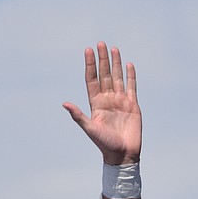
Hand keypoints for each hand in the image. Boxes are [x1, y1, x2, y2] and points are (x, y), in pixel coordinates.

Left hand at [63, 42, 141, 165]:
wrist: (123, 155)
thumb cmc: (105, 144)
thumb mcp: (90, 129)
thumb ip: (78, 115)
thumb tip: (64, 104)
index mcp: (96, 104)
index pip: (92, 79)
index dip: (90, 65)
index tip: (87, 50)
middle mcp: (107, 100)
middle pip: (104, 75)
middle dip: (102, 59)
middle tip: (100, 43)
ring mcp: (120, 101)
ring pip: (117, 77)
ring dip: (115, 63)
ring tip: (113, 48)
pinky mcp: (133, 105)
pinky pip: (131, 87)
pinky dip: (130, 76)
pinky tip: (128, 64)